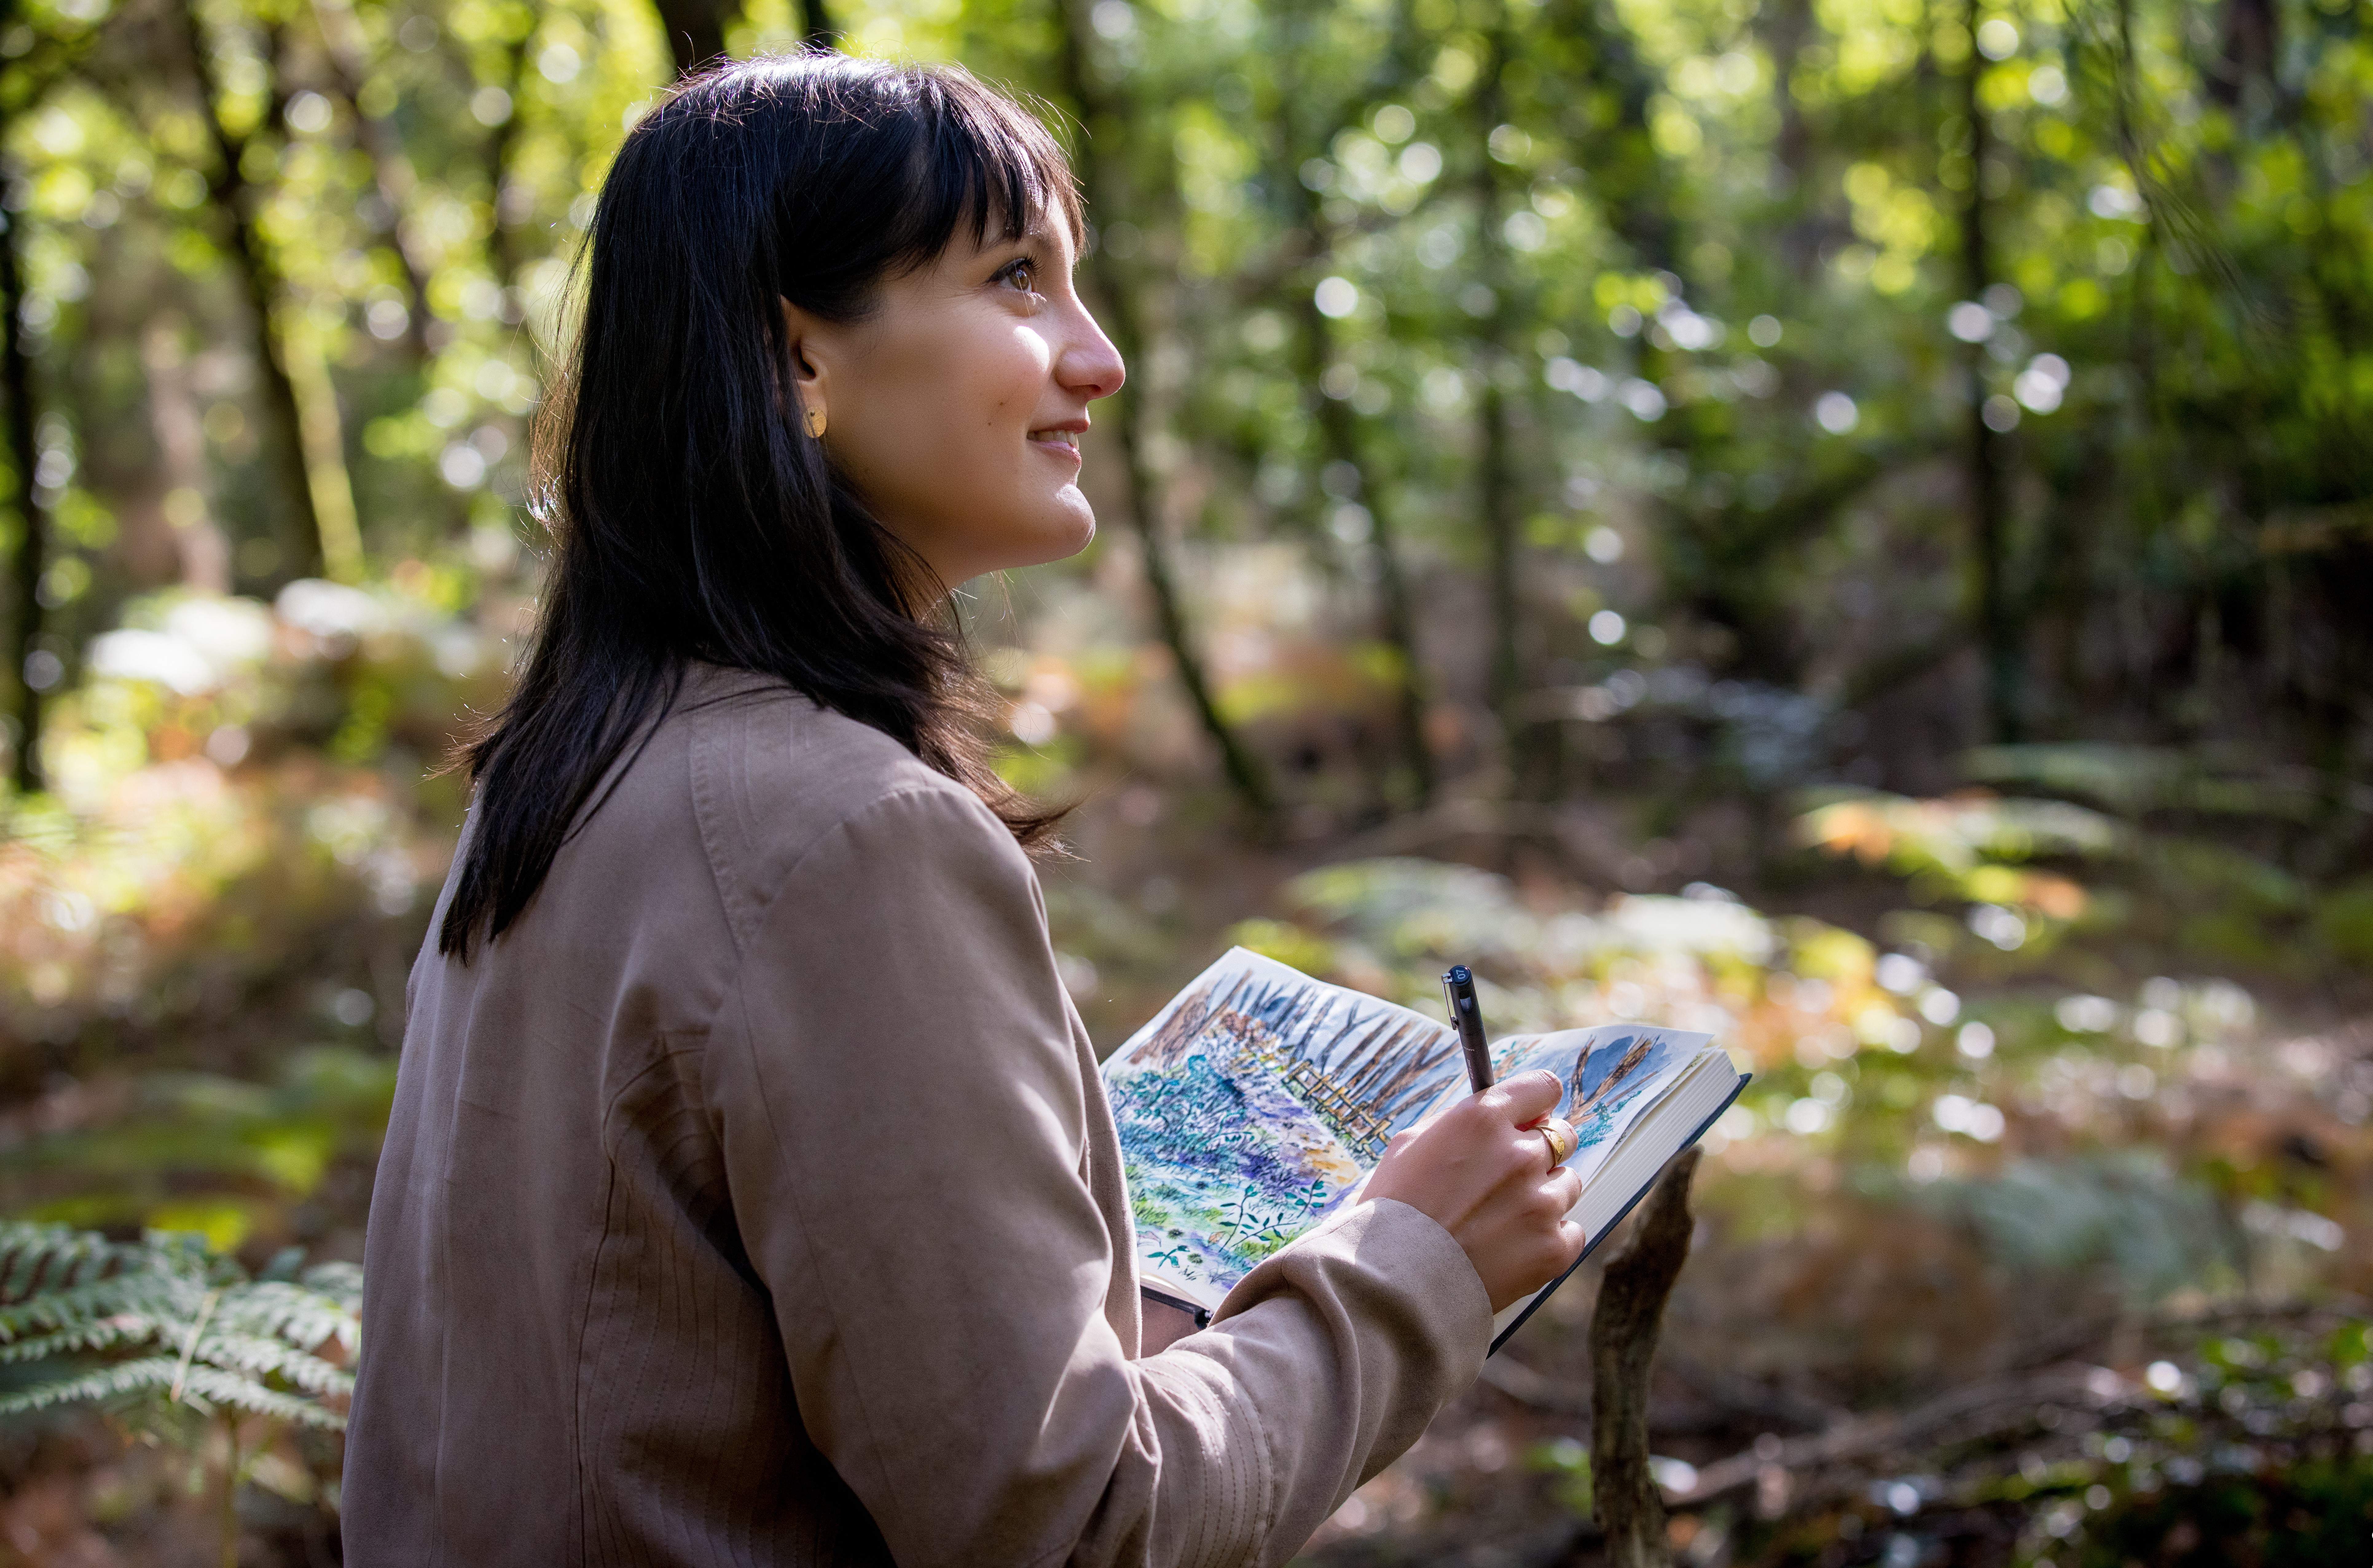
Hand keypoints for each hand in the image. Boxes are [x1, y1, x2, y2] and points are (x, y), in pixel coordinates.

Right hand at [1361, 1070, 1586, 1312]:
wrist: (1392, 1283)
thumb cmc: (1392, 1212)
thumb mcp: (1410, 1145)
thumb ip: (1457, 1123)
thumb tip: (1494, 1116)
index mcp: (1484, 1120)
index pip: (1542, 1087)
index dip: (1536, 1102)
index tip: (1531, 1115)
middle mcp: (1521, 1154)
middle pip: (1563, 1135)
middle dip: (1541, 1150)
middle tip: (1511, 1175)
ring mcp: (1542, 1203)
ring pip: (1568, 1184)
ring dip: (1544, 1195)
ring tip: (1503, 1219)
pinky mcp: (1554, 1248)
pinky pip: (1572, 1231)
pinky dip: (1549, 1238)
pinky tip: (1514, 1248)